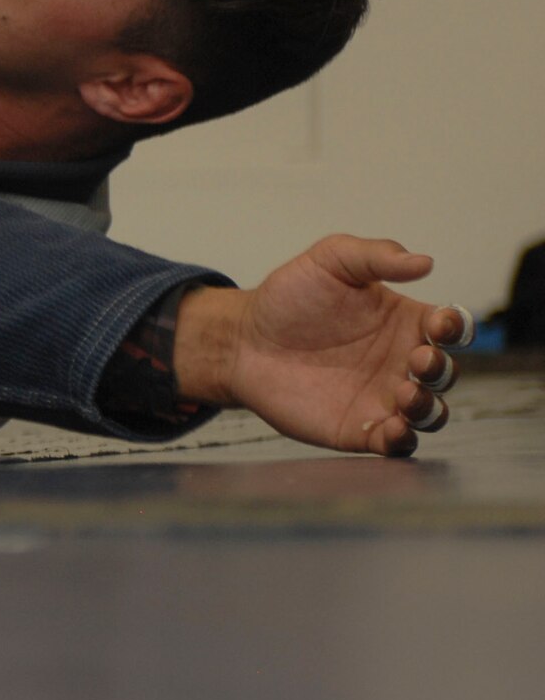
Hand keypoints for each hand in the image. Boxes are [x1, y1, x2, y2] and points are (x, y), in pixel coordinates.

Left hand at [177, 235, 472, 456]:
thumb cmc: (290, 297)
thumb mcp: (331, 260)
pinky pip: (395, 443)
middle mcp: (402, 362)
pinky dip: (402, 440)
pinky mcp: (358, 429)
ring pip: (429, 412)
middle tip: (418, 359)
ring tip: (406, 395)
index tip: (439, 323)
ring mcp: (383, 398)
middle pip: (444, 372)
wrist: (243, 339)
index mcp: (405, 321)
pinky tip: (393, 428)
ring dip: (428, 408)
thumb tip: (424, 262)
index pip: (450, 326)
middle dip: (441, 368)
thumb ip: (377, 256)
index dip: (455, 326)